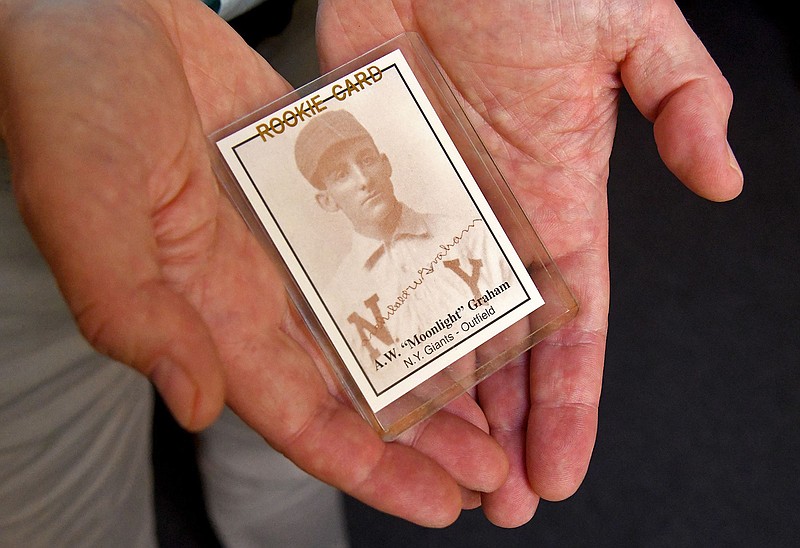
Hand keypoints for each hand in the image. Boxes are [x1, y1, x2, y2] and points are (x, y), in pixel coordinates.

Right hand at [0, 0, 507, 526]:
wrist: (93, 8)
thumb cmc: (66, 95)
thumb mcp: (85, 205)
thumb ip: (134, 310)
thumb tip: (197, 403)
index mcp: (205, 309)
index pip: (298, 415)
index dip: (369, 466)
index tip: (438, 501)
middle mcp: (256, 286)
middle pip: (355, 383)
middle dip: (423, 435)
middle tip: (492, 471)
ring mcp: (291, 235)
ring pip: (377, 320)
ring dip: (435, 364)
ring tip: (498, 403)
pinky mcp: (314, 181)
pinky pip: (378, 240)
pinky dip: (421, 270)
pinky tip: (468, 289)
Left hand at [317, 0, 742, 526]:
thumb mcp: (632, 31)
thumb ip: (684, 101)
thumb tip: (723, 181)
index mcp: (560, 201)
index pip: (573, 326)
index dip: (570, 402)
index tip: (559, 469)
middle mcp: (491, 221)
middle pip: (497, 349)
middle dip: (499, 428)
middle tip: (491, 501)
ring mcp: (425, 208)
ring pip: (427, 326)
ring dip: (431, 400)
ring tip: (428, 468)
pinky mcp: (365, 181)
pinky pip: (360, 269)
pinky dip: (358, 327)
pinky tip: (356, 384)